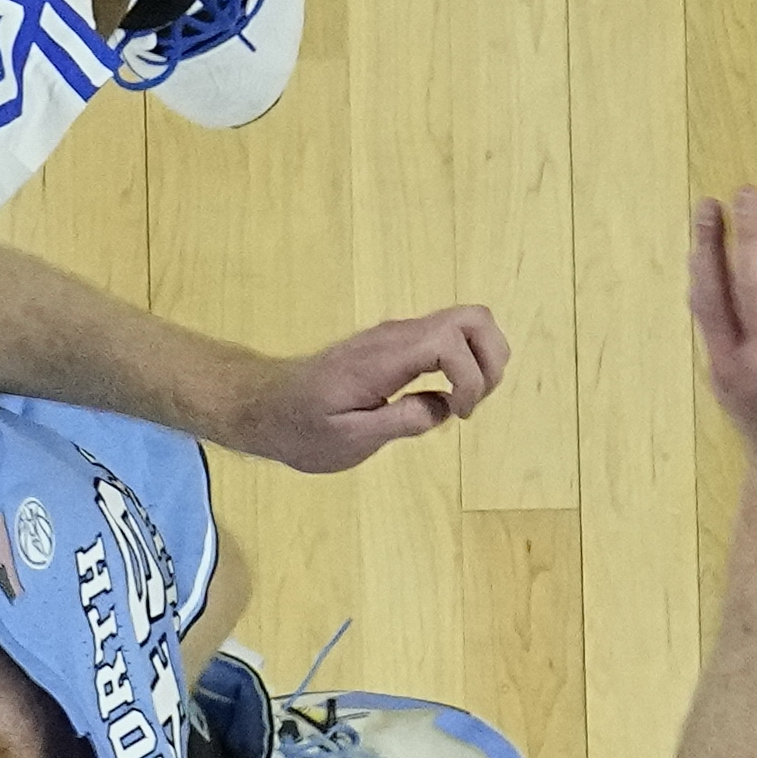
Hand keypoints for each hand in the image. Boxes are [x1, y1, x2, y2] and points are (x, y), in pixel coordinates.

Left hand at [237, 304, 509, 472]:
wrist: (266, 407)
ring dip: (482, 360)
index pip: (451, 341)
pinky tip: (447, 398)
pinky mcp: (397, 344)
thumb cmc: (302, 428)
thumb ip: (399, 421)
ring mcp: (397, 335)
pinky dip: (464, 363)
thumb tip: (443, 407)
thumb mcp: (349, 439)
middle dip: (490, 359)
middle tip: (473, 402)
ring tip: (465, 401)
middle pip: (473, 317)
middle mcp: (396, 336)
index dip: (471, 378)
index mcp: (384, 357)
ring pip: (466, 323)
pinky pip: (448, 338)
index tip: (460, 414)